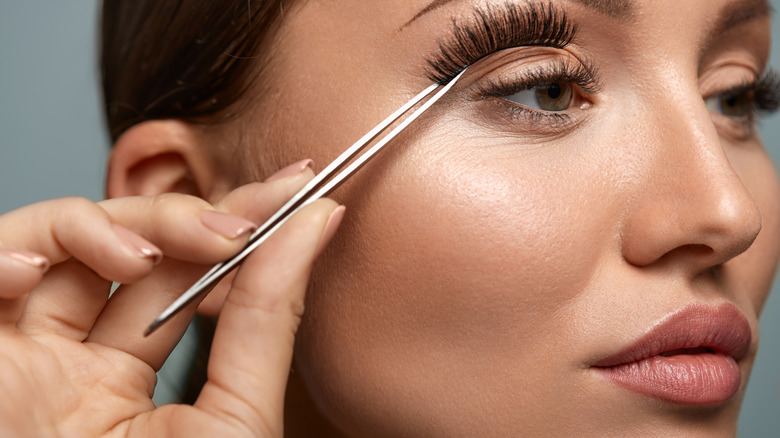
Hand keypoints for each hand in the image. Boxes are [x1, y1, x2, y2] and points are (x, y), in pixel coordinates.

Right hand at [0, 166, 342, 436]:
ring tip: (145, 257)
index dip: (239, 224)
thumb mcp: (233, 418)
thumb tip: (318, 225)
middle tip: (249, 212)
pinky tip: (26, 269)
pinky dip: (1, 251)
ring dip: (108, 228)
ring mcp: (16, 353)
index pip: (185, 278)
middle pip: (129, 251)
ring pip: (55, 240)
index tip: (300, 185)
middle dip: (189, 217)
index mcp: (125, 383)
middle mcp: (67, 361)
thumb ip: (267, 321)